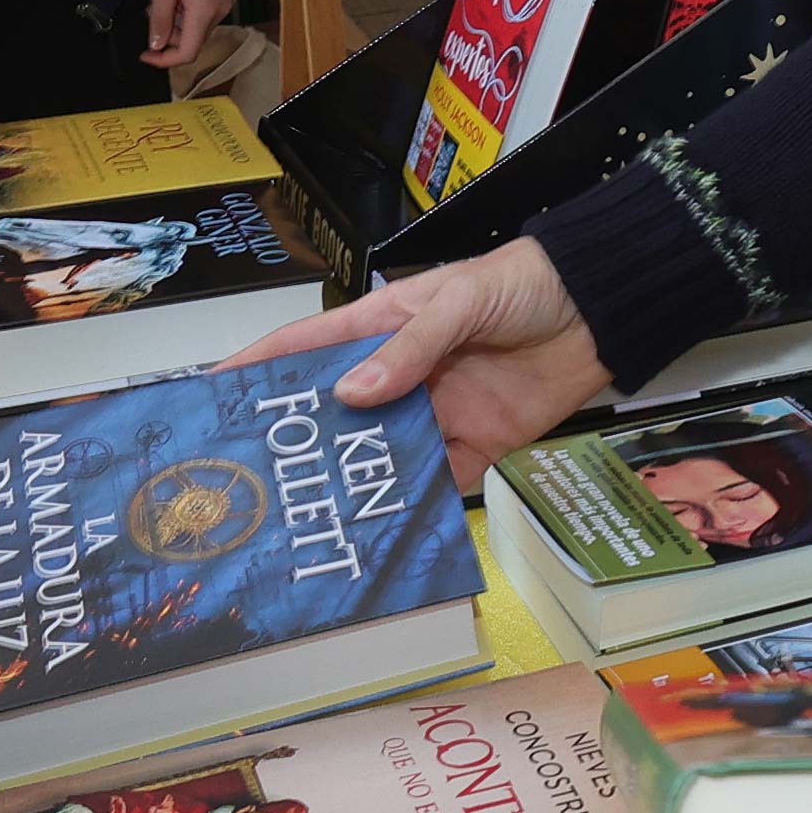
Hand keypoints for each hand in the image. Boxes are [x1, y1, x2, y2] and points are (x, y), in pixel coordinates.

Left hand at [147, 0, 244, 70]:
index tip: (145, 55)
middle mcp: (220, 12)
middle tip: (151, 9)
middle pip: (192, 39)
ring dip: (177, 19)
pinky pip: (206, 11)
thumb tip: (156, 46)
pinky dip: (188, 9)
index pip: (187, 53)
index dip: (164, 60)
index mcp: (204, 13)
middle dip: (168, 32)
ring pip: (197, 24)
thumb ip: (160, 18)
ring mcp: (226, 1)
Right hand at [237, 240, 610, 486]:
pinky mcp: (476, 449)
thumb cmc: (520, 285)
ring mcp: (435, 415)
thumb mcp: (457, 302)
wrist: (599, 309)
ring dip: (351, 479)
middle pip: (336, 412)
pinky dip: (412, 504)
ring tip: (306, 514)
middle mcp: (401, 376)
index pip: (308, 346)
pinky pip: (436, 483)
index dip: (260, 366)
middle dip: (297, 439)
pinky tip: (382, 527)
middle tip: (249, 477)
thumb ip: (409, 349)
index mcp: (382, 326)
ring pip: (379, 454)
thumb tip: (349, 395)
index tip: (211, 393)